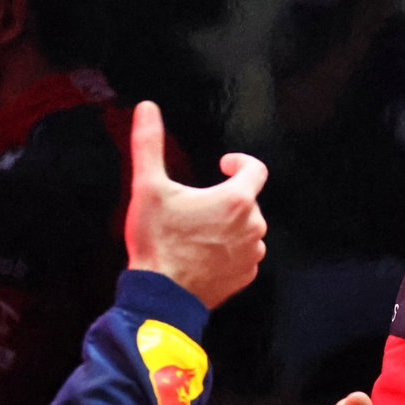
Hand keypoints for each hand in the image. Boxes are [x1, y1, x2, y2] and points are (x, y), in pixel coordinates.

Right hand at [125, 101, 267, 308]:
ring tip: (199, 230)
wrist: (160, 296)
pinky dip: (229, 250)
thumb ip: (149, 143)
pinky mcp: (244, 277)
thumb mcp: (148, 187)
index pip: (256, 169)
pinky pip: (243, 255)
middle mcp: (253, 226)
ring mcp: (251, 254)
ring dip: (229, 224)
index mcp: (237, 200)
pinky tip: (203, 253)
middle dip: (227, 197)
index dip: (240, 162)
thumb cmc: (157, 241)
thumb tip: (147, 108)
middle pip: (249, 200)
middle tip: (197, 205)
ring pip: (247, 228)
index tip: (223, 165)